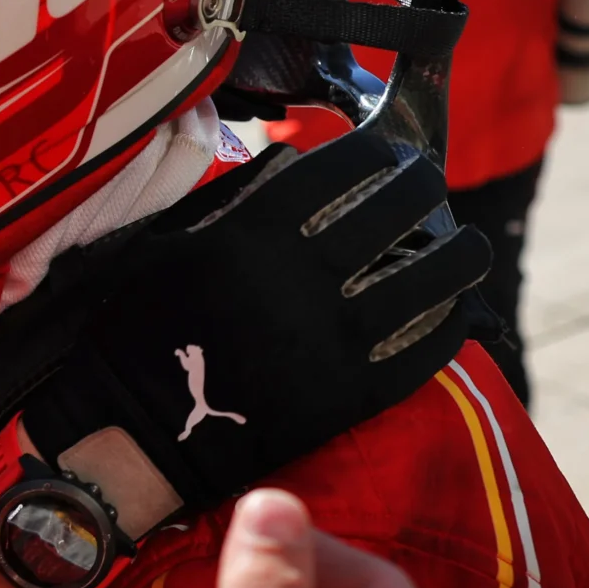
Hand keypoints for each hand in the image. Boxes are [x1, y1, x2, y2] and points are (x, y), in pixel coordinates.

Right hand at [0, 130, 491, 529]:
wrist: (125, 437)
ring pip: (424, 282)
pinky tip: (456, 309)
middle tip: (428, 184)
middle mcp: (300, 278)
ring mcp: (330, 339)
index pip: (338, 169)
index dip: (373, 154)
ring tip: (465, 246)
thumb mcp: (150, 248)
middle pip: (392, 215)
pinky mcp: (346, 395)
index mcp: (249, 233)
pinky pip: (419, 351)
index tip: (386, 150)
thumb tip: (280, 170)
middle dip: (419, 192)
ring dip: (456, 257)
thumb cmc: (123, 337)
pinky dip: (446, 325)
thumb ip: (218, 207)